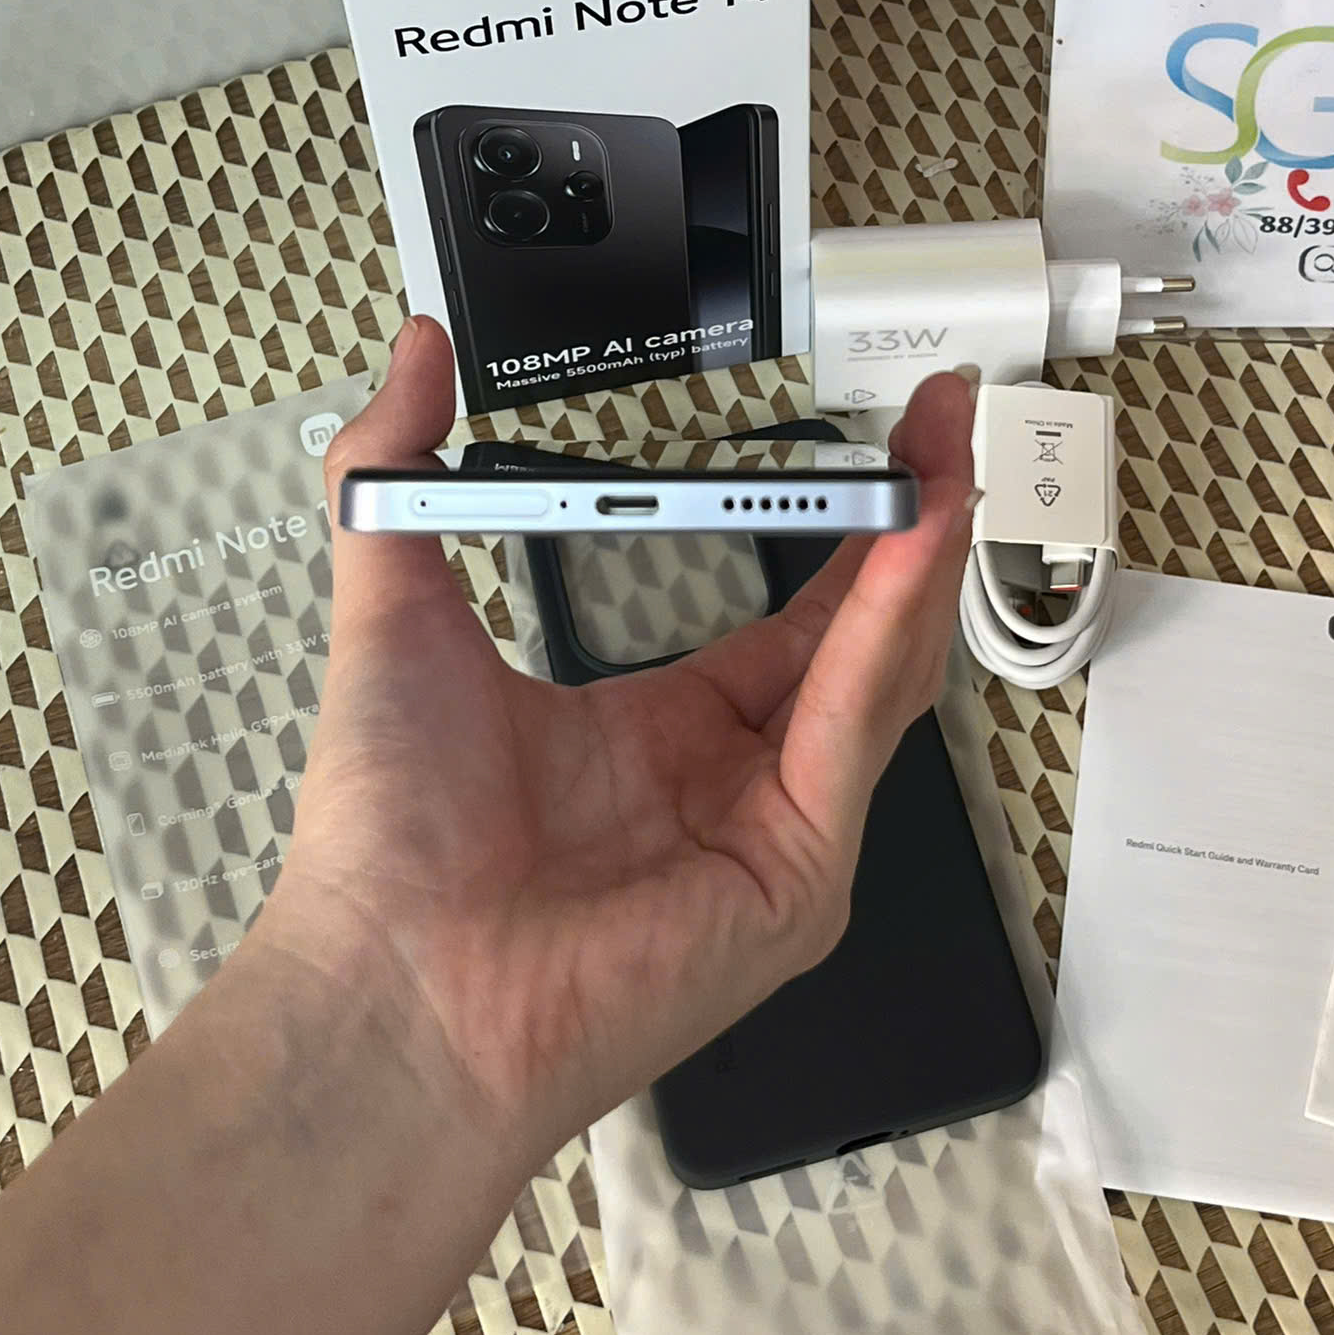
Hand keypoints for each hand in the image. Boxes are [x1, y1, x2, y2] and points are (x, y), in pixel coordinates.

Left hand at [263, 319, 977, 1174]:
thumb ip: (399, 469)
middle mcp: (732, 786)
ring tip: (948, 460)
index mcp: (660, 737)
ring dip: (921, 563)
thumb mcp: (398, 608)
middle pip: (862, 639)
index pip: (792, 623)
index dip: (844, 531)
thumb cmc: (386, 838)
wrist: (387, 984)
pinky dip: (885, 635)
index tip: (877, 445)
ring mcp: (774, 837)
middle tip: (944, 423)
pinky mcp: (796, 880)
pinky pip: (851, 734)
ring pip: (879, 678)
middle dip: (913, 526)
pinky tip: (906, 549)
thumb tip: (411, 350)